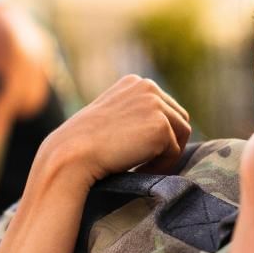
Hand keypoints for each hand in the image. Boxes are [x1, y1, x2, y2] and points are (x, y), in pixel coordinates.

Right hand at [39, 75, 190, 186]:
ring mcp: (156, 105)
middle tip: (144, 163)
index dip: (158, 134)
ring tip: (142, 167)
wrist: (71, 154)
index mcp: (135, 82)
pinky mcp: (161, 126)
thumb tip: (163, 132)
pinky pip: (175, 153)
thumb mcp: (110, 118)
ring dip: (166, 155)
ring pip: (182, 135)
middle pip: (179, 120)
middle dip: (168, 144)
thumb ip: (134, 115)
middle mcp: (148, 87)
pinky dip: (161, 167)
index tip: (137, 151)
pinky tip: (138, 170)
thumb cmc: (83, 144)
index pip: (165, 108)